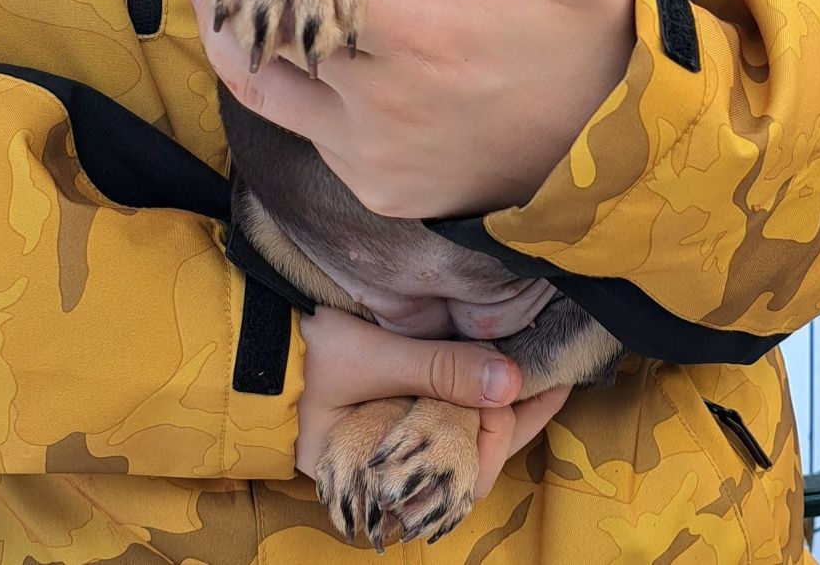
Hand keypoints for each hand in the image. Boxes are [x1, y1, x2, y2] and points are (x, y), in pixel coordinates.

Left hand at [188, 0, 634, 217]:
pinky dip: (287, 85)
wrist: (613, 163)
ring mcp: (370, 155)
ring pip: (264, 92)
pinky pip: (305, 132)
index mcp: (425, 39)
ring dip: (234, 36)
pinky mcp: (374, 188)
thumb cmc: (593, 50)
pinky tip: (288, 40)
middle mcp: (381, 103)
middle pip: (263, 39)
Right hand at [294, 303, 567, 496]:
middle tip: (564, 363)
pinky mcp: (398, 416)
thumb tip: (510, 379)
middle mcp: (398, 471)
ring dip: (503, 396)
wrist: (255, 340)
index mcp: (386, 478)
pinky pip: (449, 408)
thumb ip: (437, 368)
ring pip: (466, 429)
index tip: (553, 379)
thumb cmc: (304, 358)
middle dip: (519, 408)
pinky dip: (477, 386)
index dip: (511, 424)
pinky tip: (505, 360)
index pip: (468, 467)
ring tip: (546, 358)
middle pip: (475, 450)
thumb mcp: (372, 357)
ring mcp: (399, 444)